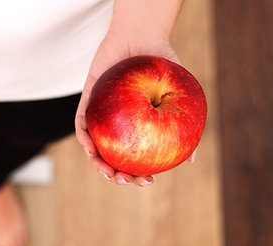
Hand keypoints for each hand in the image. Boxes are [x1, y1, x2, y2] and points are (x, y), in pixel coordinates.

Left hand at [75, 32, 191, 185]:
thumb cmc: (162, 65)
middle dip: (116, 175)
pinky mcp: (87, 102)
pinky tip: (90, 146)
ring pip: (94, 147)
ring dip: (97, 163)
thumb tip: (191, 159)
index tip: (148, 181)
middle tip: (125, 180)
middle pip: (112, 158)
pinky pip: (81, 123)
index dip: (138, 174)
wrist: (142, 37)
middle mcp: (117, 126)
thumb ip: (183, 124)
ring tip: (108, 172)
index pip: (135, 158)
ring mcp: (100, 116)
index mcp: (136, 128)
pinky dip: (84, 137)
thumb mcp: (178, 94)